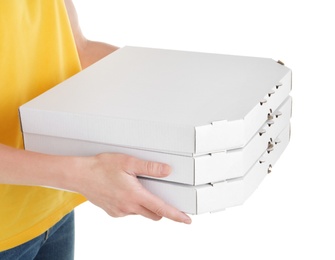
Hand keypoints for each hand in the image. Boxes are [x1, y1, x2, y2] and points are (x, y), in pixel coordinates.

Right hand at [76, 153, 191, 223]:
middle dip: (161, 209)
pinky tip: (124, 192)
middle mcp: (128, 207)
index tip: (186, 220)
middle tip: (161, 197)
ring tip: (137, 188)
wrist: (80, 175)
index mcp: (135, 195)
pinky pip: (128, 211)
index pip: (162, 209)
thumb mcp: (128, 162)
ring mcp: (119, 211)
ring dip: (144, 205)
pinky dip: (132, 205)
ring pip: (140, 212)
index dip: (176, 215)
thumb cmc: (101, 167)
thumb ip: (149, 167)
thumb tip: (166, 170)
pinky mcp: (112, 212)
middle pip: (153, 214)